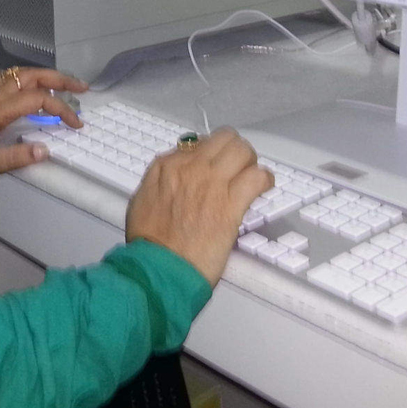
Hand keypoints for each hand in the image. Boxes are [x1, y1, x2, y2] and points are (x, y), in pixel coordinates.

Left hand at [0, 67, 87, 186]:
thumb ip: (15, 158)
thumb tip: (45, 150)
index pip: (36, 100)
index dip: (61, 109)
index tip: (76, 124)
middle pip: (30, 76)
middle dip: (59, 79)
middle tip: (81, 87)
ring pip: (19, 73)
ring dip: (44, 75)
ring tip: (64, 84)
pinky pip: (7, 78)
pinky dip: (25, 77)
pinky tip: (33, 85)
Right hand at [124, 129, 271, 286]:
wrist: (160, 267)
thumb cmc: (149, 242)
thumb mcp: (142, 200)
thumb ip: (158, 180)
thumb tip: (174, 175)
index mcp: (168, 166)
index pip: (200, 143)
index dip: (212, 153)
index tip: (217, 165)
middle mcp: (191, 167)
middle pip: (225, 139)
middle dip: (235, 150)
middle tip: (238, 166)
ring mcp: (212, 183)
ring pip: (243, 151)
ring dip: (250, 162)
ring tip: (251, 176)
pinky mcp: (231, 204)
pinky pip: (257, 178)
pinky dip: (264, 179)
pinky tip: (263, 187)